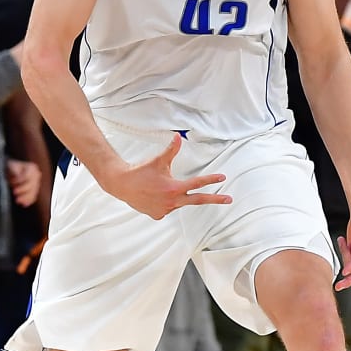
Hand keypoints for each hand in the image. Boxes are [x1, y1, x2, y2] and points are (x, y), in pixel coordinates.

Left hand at [5, 158, 40, 207]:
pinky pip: (33, 197)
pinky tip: (23, 204)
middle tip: (14, 192)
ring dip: (25, 197)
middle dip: (22, 189)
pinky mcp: (34, 192)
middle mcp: (36, 176)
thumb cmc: (11, 168)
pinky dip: (28, 201)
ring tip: (17, 200)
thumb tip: (16, 175)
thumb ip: (13, 171)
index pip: (27, 176)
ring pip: (33, 192)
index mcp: (31, 168)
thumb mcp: (10, 167)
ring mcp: (36, 184)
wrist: (12, 173)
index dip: (19, 180)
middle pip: (31, 185)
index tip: (12, 182)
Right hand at [103, 134, 231, 219]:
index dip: (211, 179)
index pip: (197, 183)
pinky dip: (164, 202)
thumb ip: (171, 150)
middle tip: (229, 199)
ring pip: (178, 202)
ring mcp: (165, 210)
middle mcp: (172, 201)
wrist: (121, 185)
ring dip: (176, 196)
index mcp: (174, 188)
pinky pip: (167, 208)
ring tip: (157, 188)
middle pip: (198, 200)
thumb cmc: (140, 172)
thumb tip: (179, 136)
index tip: (223, 178)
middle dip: (215, 199)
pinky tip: (152, 196)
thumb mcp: (158, 160)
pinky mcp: (158, 215)